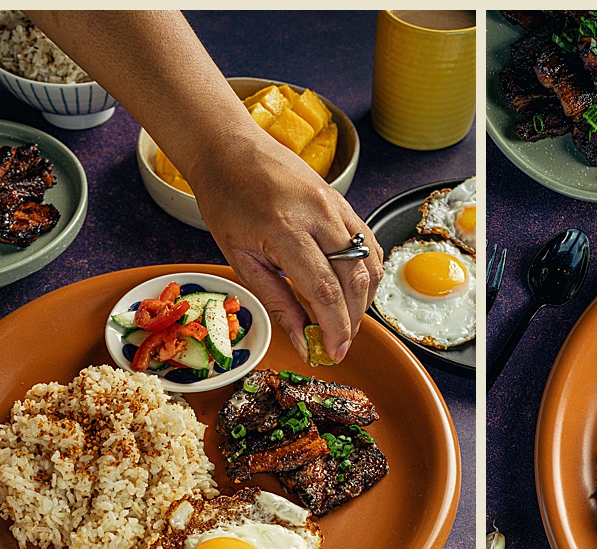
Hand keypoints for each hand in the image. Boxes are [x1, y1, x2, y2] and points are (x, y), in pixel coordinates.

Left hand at [186, 125, 382, 362]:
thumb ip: (276, 299)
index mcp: (285, 229)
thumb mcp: (240, 257)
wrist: (230, 149)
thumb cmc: (226, 200)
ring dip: (363, 299)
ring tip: (345, 319)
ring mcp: (336, 206)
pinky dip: (367, 273)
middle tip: (339, 343)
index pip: (324, 290)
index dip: (335, 327)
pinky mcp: (343, 202)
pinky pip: (369, 244)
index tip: (334, 352)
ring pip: (370, 263)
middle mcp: (318, 215)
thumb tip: (301, 338)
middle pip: (354, 280)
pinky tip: (353, 289)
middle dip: (351, 320)